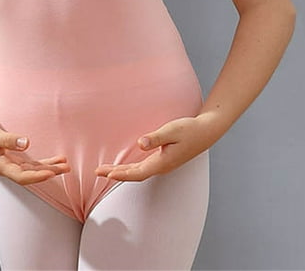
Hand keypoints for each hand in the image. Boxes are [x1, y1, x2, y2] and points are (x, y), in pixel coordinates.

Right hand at [0, 120, 70, 184]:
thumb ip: (9, 140)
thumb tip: (26, 143)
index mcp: (1, 165)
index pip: (23, 176)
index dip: (38, 176)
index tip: (52, 173)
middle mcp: (6, 167)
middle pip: (31, 174)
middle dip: (50, 172)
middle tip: (67, 168)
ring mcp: (9, 163)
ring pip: (32, 169)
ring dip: (48, 167)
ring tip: (65, 164)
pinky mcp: (10, 157)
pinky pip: (29, 163)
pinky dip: (41, 162)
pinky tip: (52, 159)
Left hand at [95, 113, 219, 181]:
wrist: (207, 131)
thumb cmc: (189, 129)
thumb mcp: (172, 130)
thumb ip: (155, 137)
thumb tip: (140, 144)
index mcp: (162, 162)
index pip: (136, 173)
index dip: (120, 174)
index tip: (105, 174)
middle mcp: (161, 166)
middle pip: (134, 175)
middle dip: (115, 174)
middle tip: (97, 172)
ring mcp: (163, 164)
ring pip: (138, 172)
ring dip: (122, 172)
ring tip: (106, 171)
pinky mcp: (164, 159)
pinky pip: (143, 168)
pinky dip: (131, 169)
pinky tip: (126, 166)